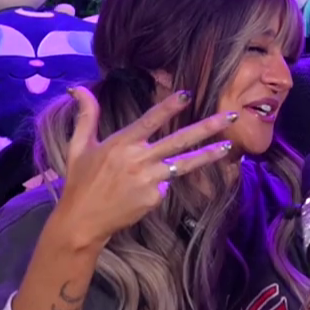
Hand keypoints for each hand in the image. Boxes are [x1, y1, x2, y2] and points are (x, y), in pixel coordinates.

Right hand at [52, 86, 238, 248]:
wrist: (83, 221)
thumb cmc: (80, 182)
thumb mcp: (79, 146)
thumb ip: (86, 116)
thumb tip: (78, 88)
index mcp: (121, 144)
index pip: (150, 120)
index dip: (169, 106)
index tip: (188, 94)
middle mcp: (138, 160)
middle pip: (179, 140)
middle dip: (207, 128)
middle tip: (230, 117)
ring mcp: (149, 180)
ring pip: (184, 164)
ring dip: (208, 155)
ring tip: (229, 146)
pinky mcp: (154, 198)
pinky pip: (165, 186)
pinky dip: (160, 183)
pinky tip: (141, 191)